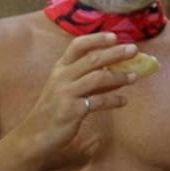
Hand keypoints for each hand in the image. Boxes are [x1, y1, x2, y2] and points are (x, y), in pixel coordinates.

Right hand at [15, 32, 148, 161]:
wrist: (35, 135)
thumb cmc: (54, 110)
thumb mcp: (64, 88)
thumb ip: (84, 77)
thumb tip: (114, 69)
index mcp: (60, 68)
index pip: (77, 46)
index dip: (96, 39)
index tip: (114, 36)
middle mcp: (62, 77)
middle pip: (92, 59)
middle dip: (115, 53)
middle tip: (134, 50)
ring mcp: (66, 93)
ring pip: (97, 78)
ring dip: (119, 76)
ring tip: (134, 77)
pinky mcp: (72, 110)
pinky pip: (98, 101)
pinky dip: (113, 100)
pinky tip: (123, 101)